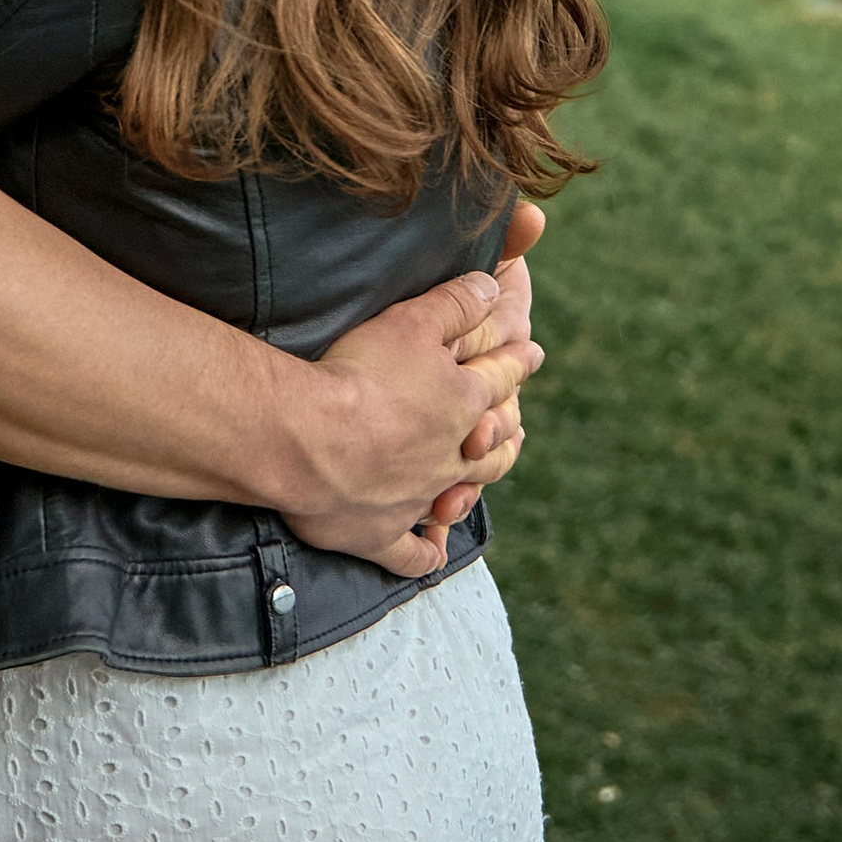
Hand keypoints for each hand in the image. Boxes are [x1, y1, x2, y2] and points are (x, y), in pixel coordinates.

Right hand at [270, 228, 544, 579]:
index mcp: (461, 403)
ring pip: (461, 495)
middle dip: (508, 429)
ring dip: (476, 485)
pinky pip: (410, 553)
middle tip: (518, 422)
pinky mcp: (381, 534)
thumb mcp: (412, 322)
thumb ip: (456, 304)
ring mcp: (418, 499)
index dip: (516, 363)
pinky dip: (423, 553)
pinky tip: (431, 551)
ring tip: (483, 475)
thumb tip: (494, 287)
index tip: (532, 355)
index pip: (500, 380)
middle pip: (493, 445)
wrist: (309, 439)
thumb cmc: (360, 375)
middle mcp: (449, 456)